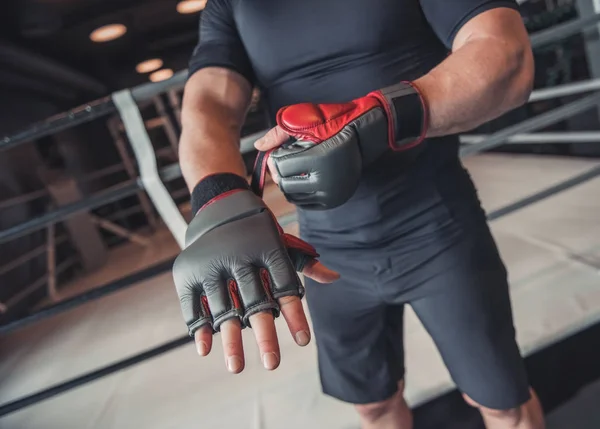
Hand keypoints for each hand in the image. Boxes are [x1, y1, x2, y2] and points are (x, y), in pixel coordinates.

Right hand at [173, 186, 338, 373]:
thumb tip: (335, 278)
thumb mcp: (282, 243)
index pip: (286, 285)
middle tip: (273, 365)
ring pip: (223, 307)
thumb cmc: (257, 234)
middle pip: (255, 301)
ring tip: (237, 368)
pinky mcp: (187, 272)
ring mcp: (211, 264)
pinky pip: (193, 304)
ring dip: (230, 340)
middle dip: (264, 335)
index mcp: (267, 248)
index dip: (296, 315)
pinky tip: (205, 349)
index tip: (304, 342)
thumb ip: (305, 264)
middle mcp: (239, 256)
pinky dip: (199, 327)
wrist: (218, 206)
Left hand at [253, 82, 426, 209]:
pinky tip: (305, 179)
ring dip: (290, 182)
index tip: (282, 151)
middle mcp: (326, 181)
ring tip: (298, 168)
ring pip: (294, 196)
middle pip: (285, 184)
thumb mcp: (303, 121)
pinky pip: (306, 204)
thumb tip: (258, 147)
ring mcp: (331, 193)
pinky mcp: (335, 200)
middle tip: (288, 160)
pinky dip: (301, 193)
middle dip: (282, 172)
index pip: (280, 167)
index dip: (276, 158)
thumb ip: (278, 134)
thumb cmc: (333, 122)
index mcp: (318, 159)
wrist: (364, 133)